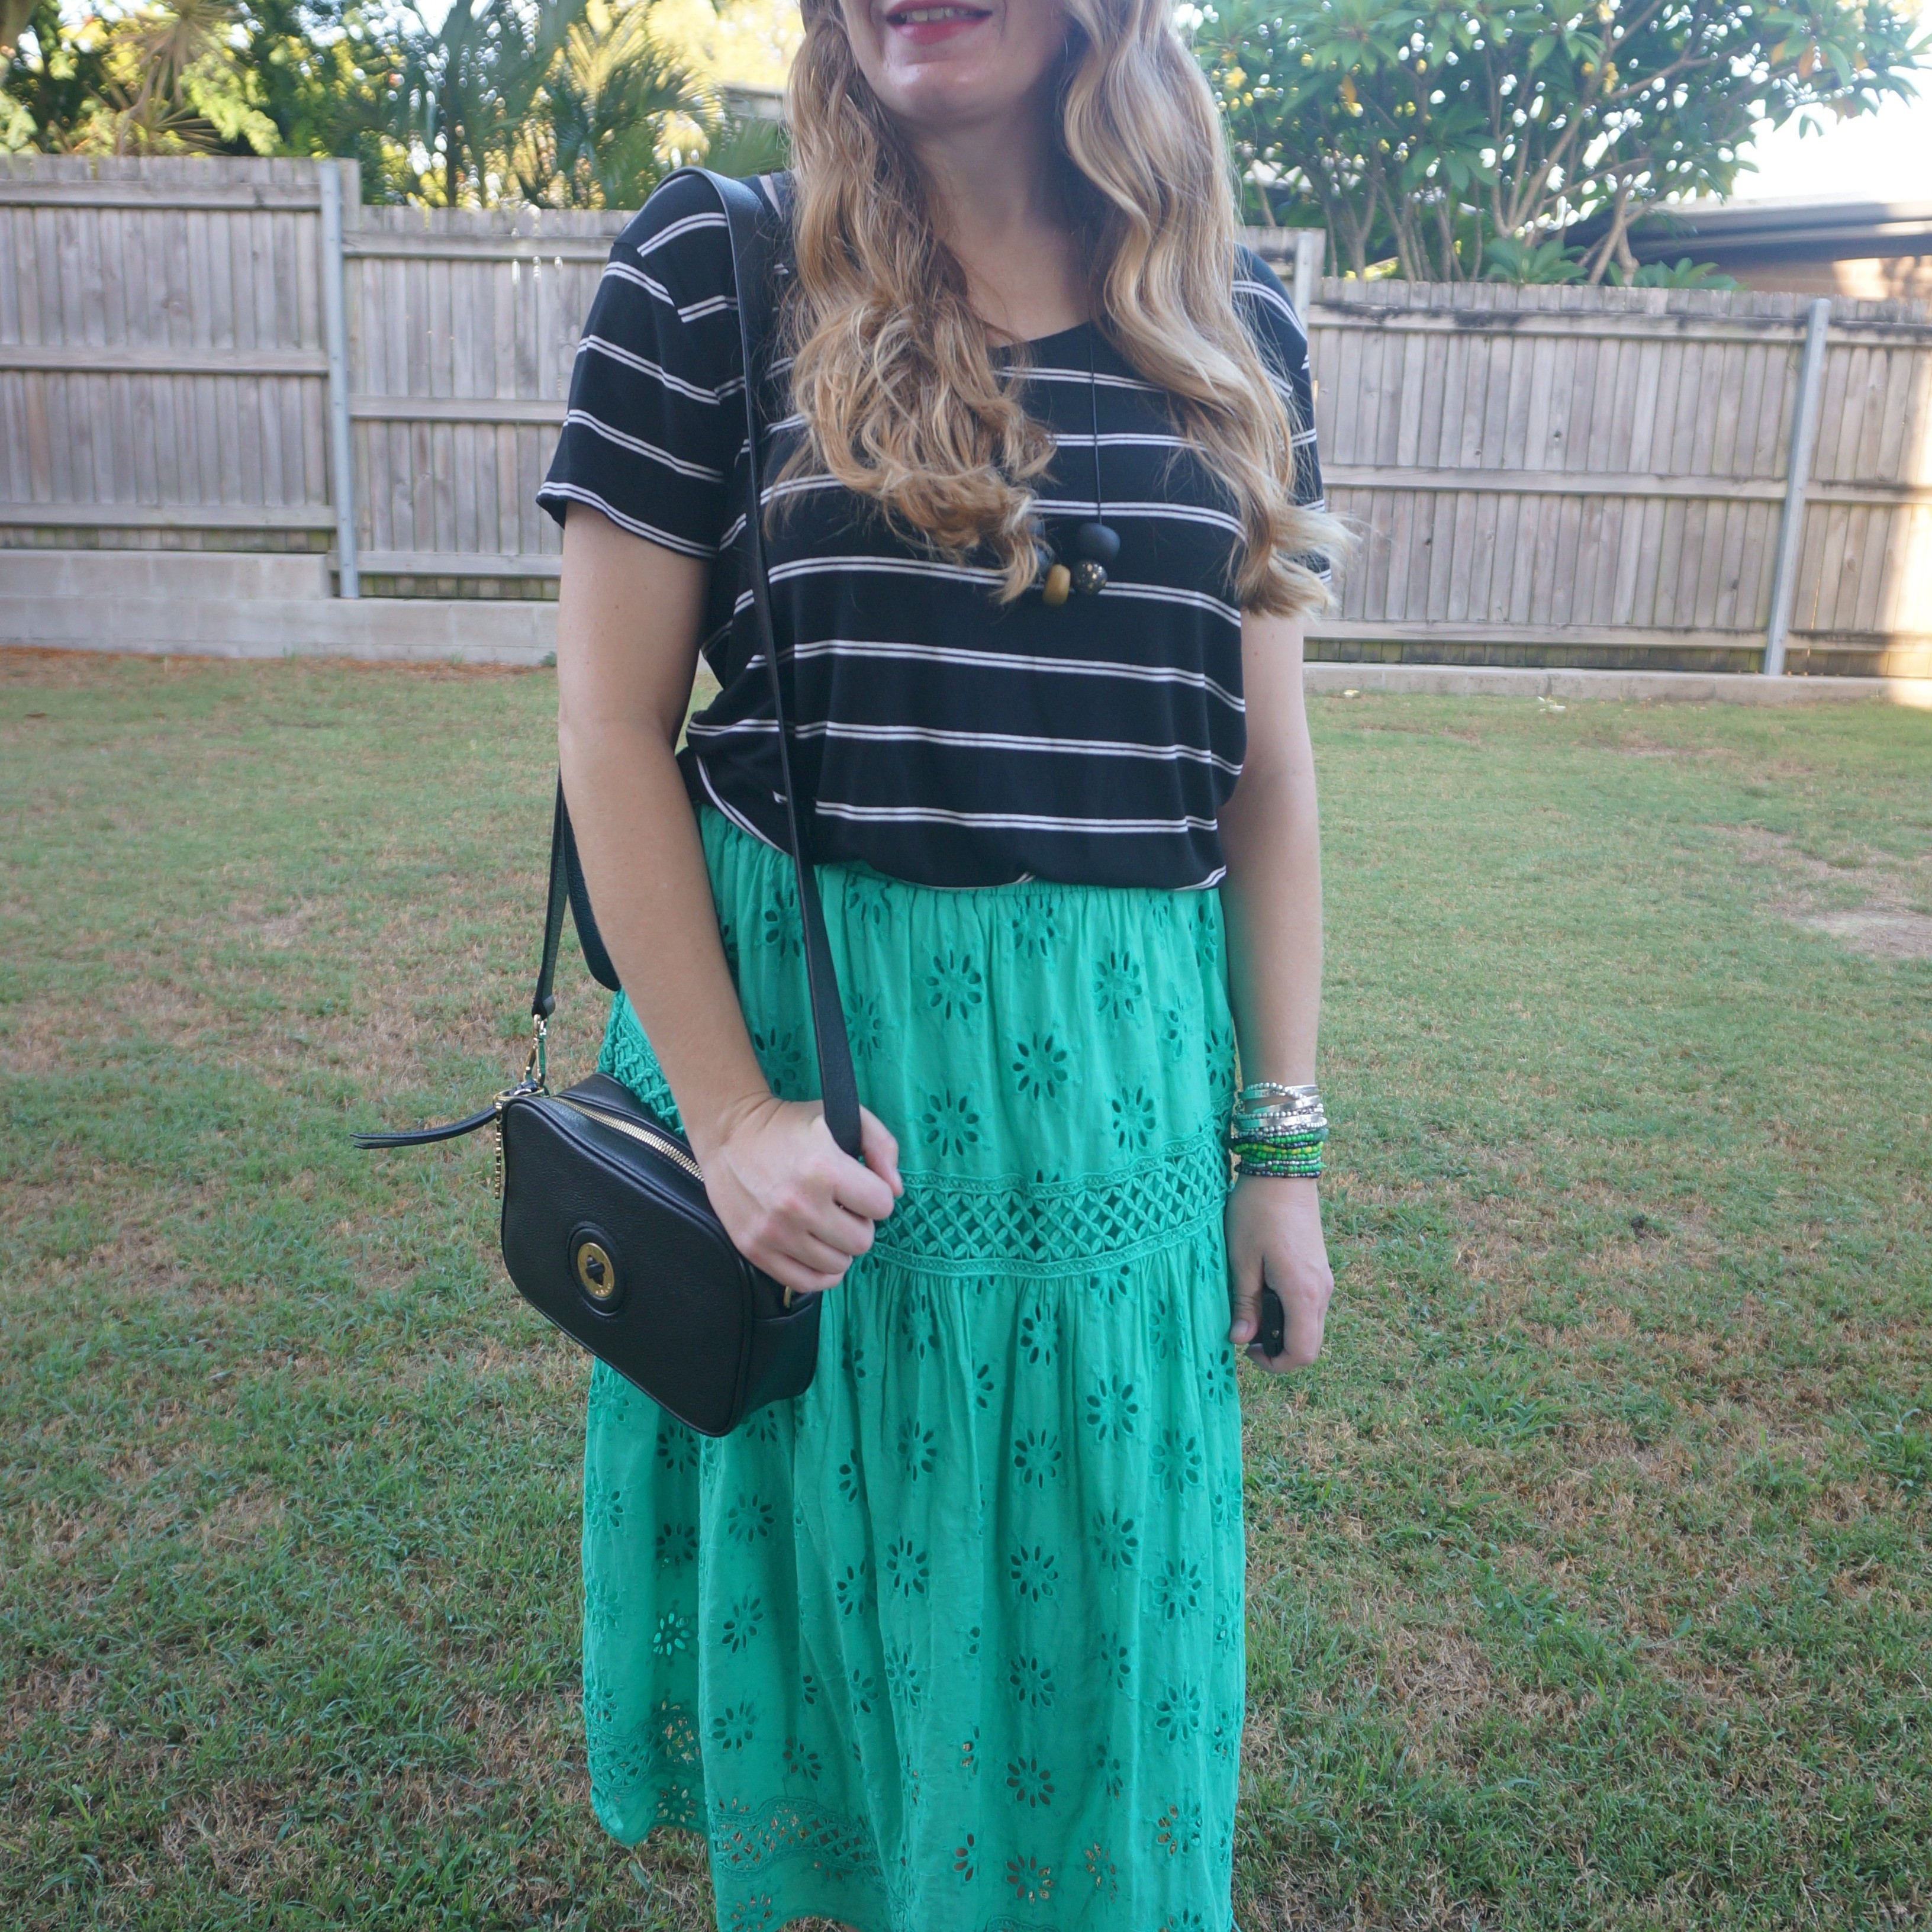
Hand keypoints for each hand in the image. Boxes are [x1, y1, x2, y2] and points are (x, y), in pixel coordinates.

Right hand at [698, 1095, 903, 1294]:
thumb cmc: (789, 1124)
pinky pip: (806, 1283)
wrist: (729, 1133)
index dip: (876, 1195)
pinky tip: (816, 1250)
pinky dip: (819, 1272)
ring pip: (838, 1265)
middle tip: (841, 1206)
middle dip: (859, 1223)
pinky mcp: (755, 1250)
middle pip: (862, 1241)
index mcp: (824, 1169)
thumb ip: (882, 1146)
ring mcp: (775, 1232)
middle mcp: (799, 1205)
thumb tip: (896, 1191)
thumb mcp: (841, 1117)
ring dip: (838, 1247)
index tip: (860, 1187)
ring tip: (824, 1224)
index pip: (882, 1205)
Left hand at [1226, 1174, 1332, 1370]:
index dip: (1275, 1364)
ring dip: (1283, 1329)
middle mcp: (1322, 1291)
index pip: (1302, 1353)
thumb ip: (1244, 1304)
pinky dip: (1289, 1311)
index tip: (1247, 1351)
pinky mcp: (1319, 1268)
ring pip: (1310, 1324)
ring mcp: (1324, 1278)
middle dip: (1278, 1349)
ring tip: (1250, 1309)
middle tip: (1245, 1331)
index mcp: (1303, 1293)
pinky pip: (1309, 1304)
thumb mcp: (1242, 1259)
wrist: (1284, 1169)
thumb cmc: (1257, 1211)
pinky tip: (1263, 1291)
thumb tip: (1242, 1340)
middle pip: (1310, 1344)